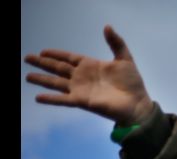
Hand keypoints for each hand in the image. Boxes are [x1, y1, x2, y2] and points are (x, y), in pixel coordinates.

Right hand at [24, 25, 153, 125]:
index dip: (56, 54)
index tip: (43, 51)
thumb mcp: (125, 59)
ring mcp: (80, 90)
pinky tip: (38, 97)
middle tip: (28, 58)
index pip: (69, 58)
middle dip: (43, 63)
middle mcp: (82, 77)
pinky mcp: (82, 102)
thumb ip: (116, 43)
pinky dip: (51, 99)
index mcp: (91, 66)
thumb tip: (107, 26)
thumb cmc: (132, 84)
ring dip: (42, 80)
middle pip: (58, 68)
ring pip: (56, 83)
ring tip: (27, 76)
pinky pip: (63, 99)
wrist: (137, 104)